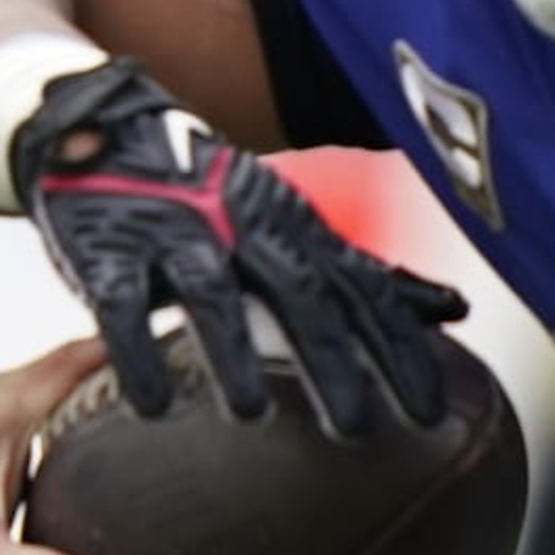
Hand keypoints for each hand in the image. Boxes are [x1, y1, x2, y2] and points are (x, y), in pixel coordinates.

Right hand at [10, 57, 466, 434]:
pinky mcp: (108, 251)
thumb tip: (452, 310)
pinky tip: (153, 407)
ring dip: (231, 352)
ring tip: (253, 415)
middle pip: (296, 293)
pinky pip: (122, 303)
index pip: (359, 287)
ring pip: (211, 292)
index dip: (397, 346)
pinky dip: (136, 352)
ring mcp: (175, 234)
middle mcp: (242, 226)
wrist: (101, 124)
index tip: (429, 411)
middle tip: (356, 430)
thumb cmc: (213, 195)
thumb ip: (361, 272)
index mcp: (292, 227)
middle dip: (330, 359)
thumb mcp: (293, 224)